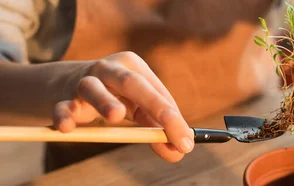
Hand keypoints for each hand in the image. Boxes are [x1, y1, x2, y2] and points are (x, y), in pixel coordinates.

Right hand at [52, 52, 193, 161]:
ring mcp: (83, 81)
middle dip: (154, 105)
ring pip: (93, 88)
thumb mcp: (138, 108)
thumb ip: (158, 127)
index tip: (186, 142)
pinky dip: (64, 117)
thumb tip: (179, 152)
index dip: (173, 118)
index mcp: (134, 67)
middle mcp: (109, 69)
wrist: (64, 83)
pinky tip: (67, 128)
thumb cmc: (114, 96)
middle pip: (133, 83)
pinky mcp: (61, 98)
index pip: (158, 93)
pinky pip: (63, 108)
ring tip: (115, 116)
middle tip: (168, 124)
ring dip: (105, 102)